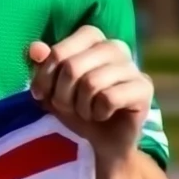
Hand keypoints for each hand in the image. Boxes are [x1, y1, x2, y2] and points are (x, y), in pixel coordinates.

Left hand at [28, 26, 151, 161]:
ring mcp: (132, 66)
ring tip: (85, 111)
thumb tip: (35, 49)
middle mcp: (114, 46)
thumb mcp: (51, 87)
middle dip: (61, 95)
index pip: (59, 51)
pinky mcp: (144, 88)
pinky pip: (109, 98)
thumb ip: (42, 65)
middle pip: (72, 67)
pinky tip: (102, 115)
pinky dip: (98, 113)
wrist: (101, 141)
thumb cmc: (75, 107)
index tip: (40, 94)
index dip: (45, 76)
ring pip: (91, 83)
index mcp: (91, 38)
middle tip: (66, 107)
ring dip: (80, 106)